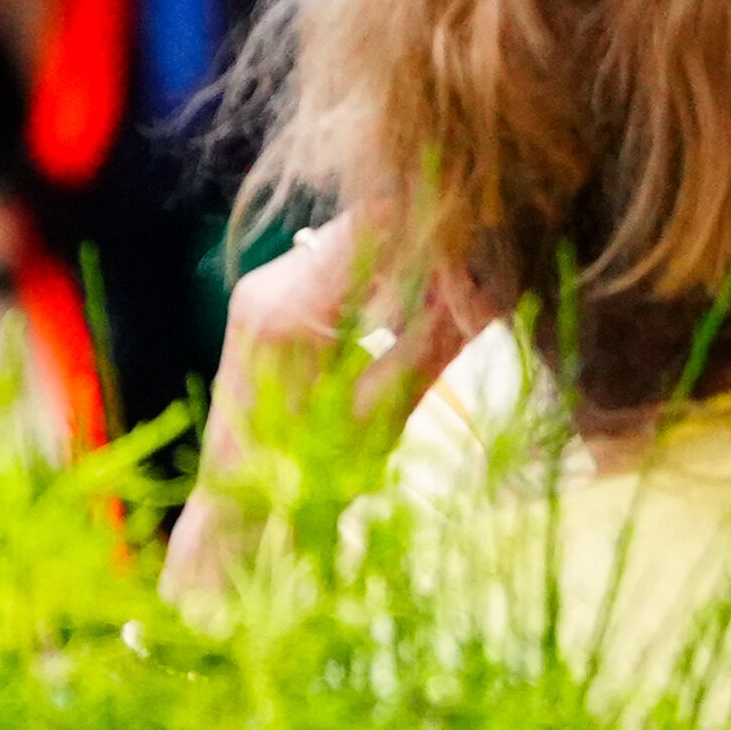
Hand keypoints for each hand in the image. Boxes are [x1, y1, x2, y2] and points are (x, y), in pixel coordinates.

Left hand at [164, 216, 471, 601]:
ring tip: (452, 282)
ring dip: (400, 255)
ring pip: (349, 242)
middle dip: (424, 237)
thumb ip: (434, 341)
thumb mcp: (382, 413)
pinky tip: (404, 303)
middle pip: (363, 227)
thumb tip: (496, 287)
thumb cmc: (307, 478)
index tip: (487, 228)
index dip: (434, 223)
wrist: (234, 506)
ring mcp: (260, 286)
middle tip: (481, 260)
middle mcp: (267, 282)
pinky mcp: (264, 299)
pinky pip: (330, 265)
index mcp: (289, 309)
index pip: (375, 228)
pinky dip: (373, 275)